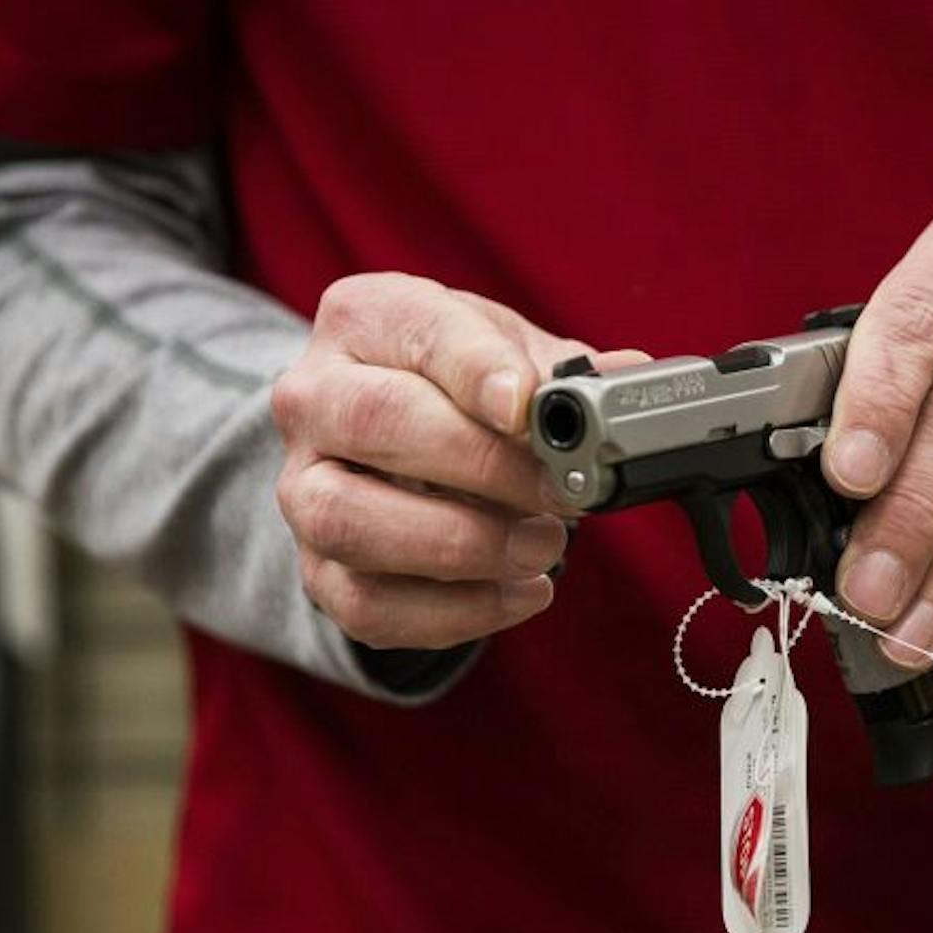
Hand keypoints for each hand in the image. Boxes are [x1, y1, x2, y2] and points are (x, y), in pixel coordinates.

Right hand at [272, 272, 641, 650]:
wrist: (388, 455)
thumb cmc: (456, 392)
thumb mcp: (510, 355)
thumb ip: (564, 371)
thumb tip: (629, 377)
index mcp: (364, 319)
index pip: (415, 331)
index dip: (475, 368)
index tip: (528, 406)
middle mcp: (313, 399)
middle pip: (375, 422)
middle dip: (482, 464)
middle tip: (561, 493)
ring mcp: (302, 490)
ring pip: (350, 520)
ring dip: (462, 544)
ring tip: (543, 547)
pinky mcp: (317, 572)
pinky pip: (368, 605)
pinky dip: (456, 612)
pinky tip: (521, 593)